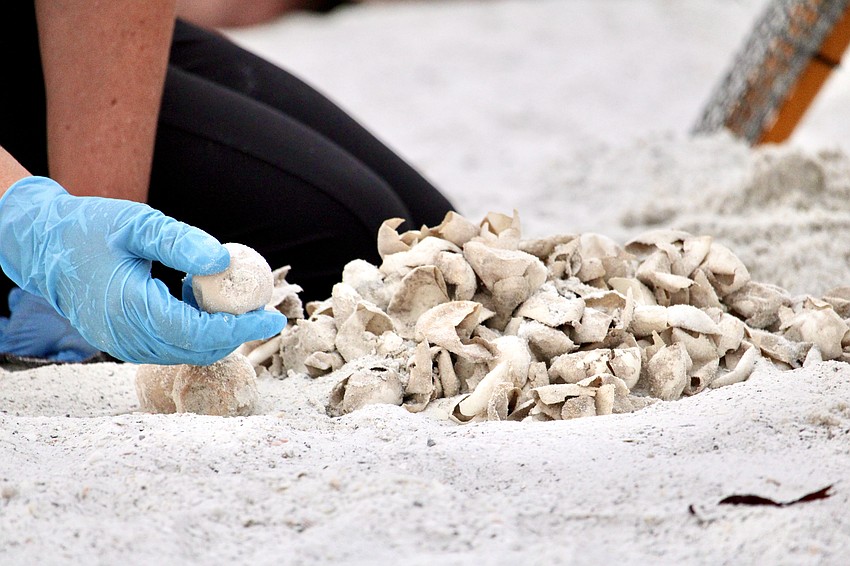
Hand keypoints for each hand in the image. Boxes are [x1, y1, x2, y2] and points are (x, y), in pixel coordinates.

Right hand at [0, 176, 285, 364]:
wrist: (45, 247)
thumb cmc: (91, 229)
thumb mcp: (138, 223)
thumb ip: (180, 242)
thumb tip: (224, 261)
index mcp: (129, 307)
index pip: (198, 331)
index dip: (240, 328)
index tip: (272, 318)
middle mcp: (126, 336)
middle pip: (198, 349)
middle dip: (237, 334)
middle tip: (265, 310)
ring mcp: (124, 345)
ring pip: (186, 352)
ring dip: (218, 333)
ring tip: (233, 300)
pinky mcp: (125, 344)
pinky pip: (171, 346)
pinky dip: (196, 331)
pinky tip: (200, 300)